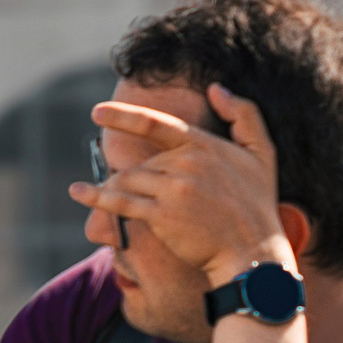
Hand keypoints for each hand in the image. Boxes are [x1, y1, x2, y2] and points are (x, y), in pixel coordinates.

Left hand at [74, 84, 294, 286]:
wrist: (254, 253)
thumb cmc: (258, 205)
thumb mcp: (263, 153)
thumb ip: (244, 114)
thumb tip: (216, 88)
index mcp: (202, 144)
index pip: (154, 123)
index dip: (122, 115)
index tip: (97, 113)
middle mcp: (185, 162)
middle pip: (141, 163)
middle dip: (131, 177)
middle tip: (122, 191)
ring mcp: (172, 189)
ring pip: (128, 180)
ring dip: (111, 187)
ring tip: (97, 195)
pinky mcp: (162, 216)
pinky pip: (122, 203)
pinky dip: (98, 198)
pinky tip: (79, 193)